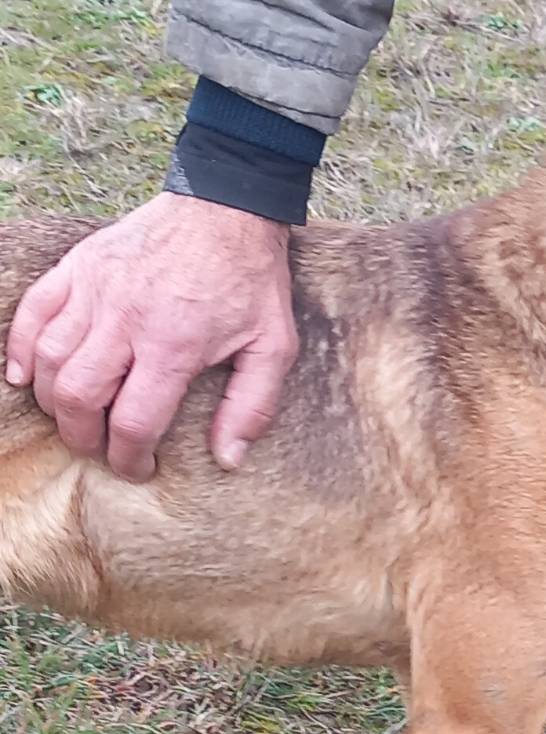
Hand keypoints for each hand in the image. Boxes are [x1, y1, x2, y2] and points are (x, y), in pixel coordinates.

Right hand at [4, 192, 297, 481]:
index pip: (133, 421)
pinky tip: (24, 376)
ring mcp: (95, 290)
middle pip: (78, 397)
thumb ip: (252, 405)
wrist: (227, 208)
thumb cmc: (252, 280)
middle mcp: (125, 320)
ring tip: (74, 418)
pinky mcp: (78, 267)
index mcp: (173, 346)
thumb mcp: (274, 346)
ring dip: (53, 400)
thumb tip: (229, 458)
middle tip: (100, 449)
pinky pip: (32, 313)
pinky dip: (20, 348)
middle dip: (83, 436)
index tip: (138, 468)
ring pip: (48, 359)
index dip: (129, 457)